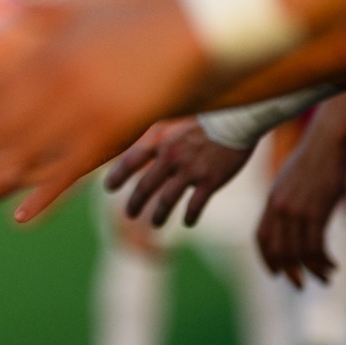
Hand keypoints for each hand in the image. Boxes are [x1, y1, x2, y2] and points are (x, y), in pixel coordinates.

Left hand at [105, 120, 250, 227]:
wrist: (236, 121)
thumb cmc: (206, 121)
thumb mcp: (175, 124)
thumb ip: (159, 138)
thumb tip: (141, 149)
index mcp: (161, 141)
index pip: (130, 161)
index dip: (117, 175)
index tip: (108, 187)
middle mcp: (171, 157)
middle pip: (145, 186)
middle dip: (135, 202)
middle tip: (130, 213)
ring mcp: (190, 171)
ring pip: (167, 200)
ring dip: (159, 214)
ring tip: (155, 223)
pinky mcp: (210, 181)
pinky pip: (195, 205)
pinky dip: (190, 216)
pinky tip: (188, 222)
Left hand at [256, 120, 345, 285]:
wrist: (327, 142)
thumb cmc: (314, 160)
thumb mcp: (292, 181)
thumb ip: (288, 201)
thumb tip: (292, 218)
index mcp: (271, 200)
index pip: (261, 237)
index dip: (267, 258)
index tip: (276, 273)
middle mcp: (279, 208)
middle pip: (278, 249)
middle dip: (288, 271)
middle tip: (301, 284)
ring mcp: (296, 210)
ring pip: (299, 252)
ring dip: (313, 269)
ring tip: (325, 277)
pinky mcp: (316, 211)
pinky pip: (316, 246)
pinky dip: (323, 261)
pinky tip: (333, 265)